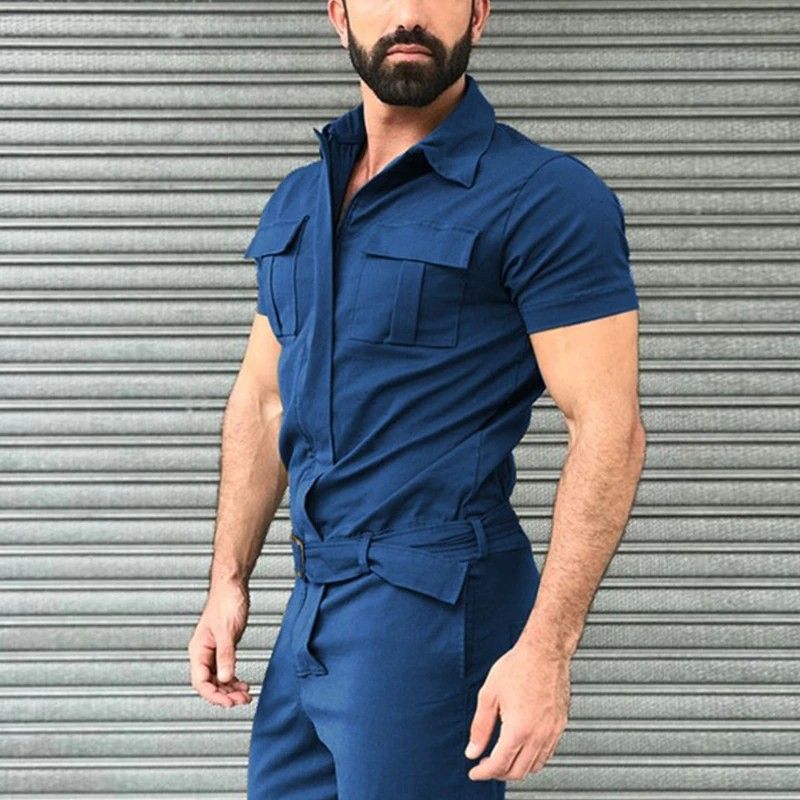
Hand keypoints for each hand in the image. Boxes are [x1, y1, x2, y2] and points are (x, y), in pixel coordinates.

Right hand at [188, 580, 251, 706]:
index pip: (200, 682)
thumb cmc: (226, 602)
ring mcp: (213, 650)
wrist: (233, 585)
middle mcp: (203, 653)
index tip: (228, 703)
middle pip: (209, 684)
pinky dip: (233, 679)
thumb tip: (226, 678)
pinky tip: (242, 684)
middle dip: (224, 695)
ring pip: (218, 679)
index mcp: (198, 650)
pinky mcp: (223, 647)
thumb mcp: (227, 631)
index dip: (214, 695)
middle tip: (242, 701)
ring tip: (245, 696)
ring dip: (230, 689)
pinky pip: (225, 670)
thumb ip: (226, 655)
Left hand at [464, 638, 570, 781]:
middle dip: (498, 773)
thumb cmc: (518, 666)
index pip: (499, 765)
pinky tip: (521, 748)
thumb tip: (472, 750)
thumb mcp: (489, 695)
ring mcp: (552, 732)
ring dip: (516, 768)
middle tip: (485, 764)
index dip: (483, 772)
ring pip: (534, 766)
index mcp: (518, 729)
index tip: (474, 771)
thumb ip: (480, 727)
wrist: (545, 651)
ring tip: (501, 757)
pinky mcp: (560, 726)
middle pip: (517, 772)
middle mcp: (538, 735)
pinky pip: (547, 754)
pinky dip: (532, 759)